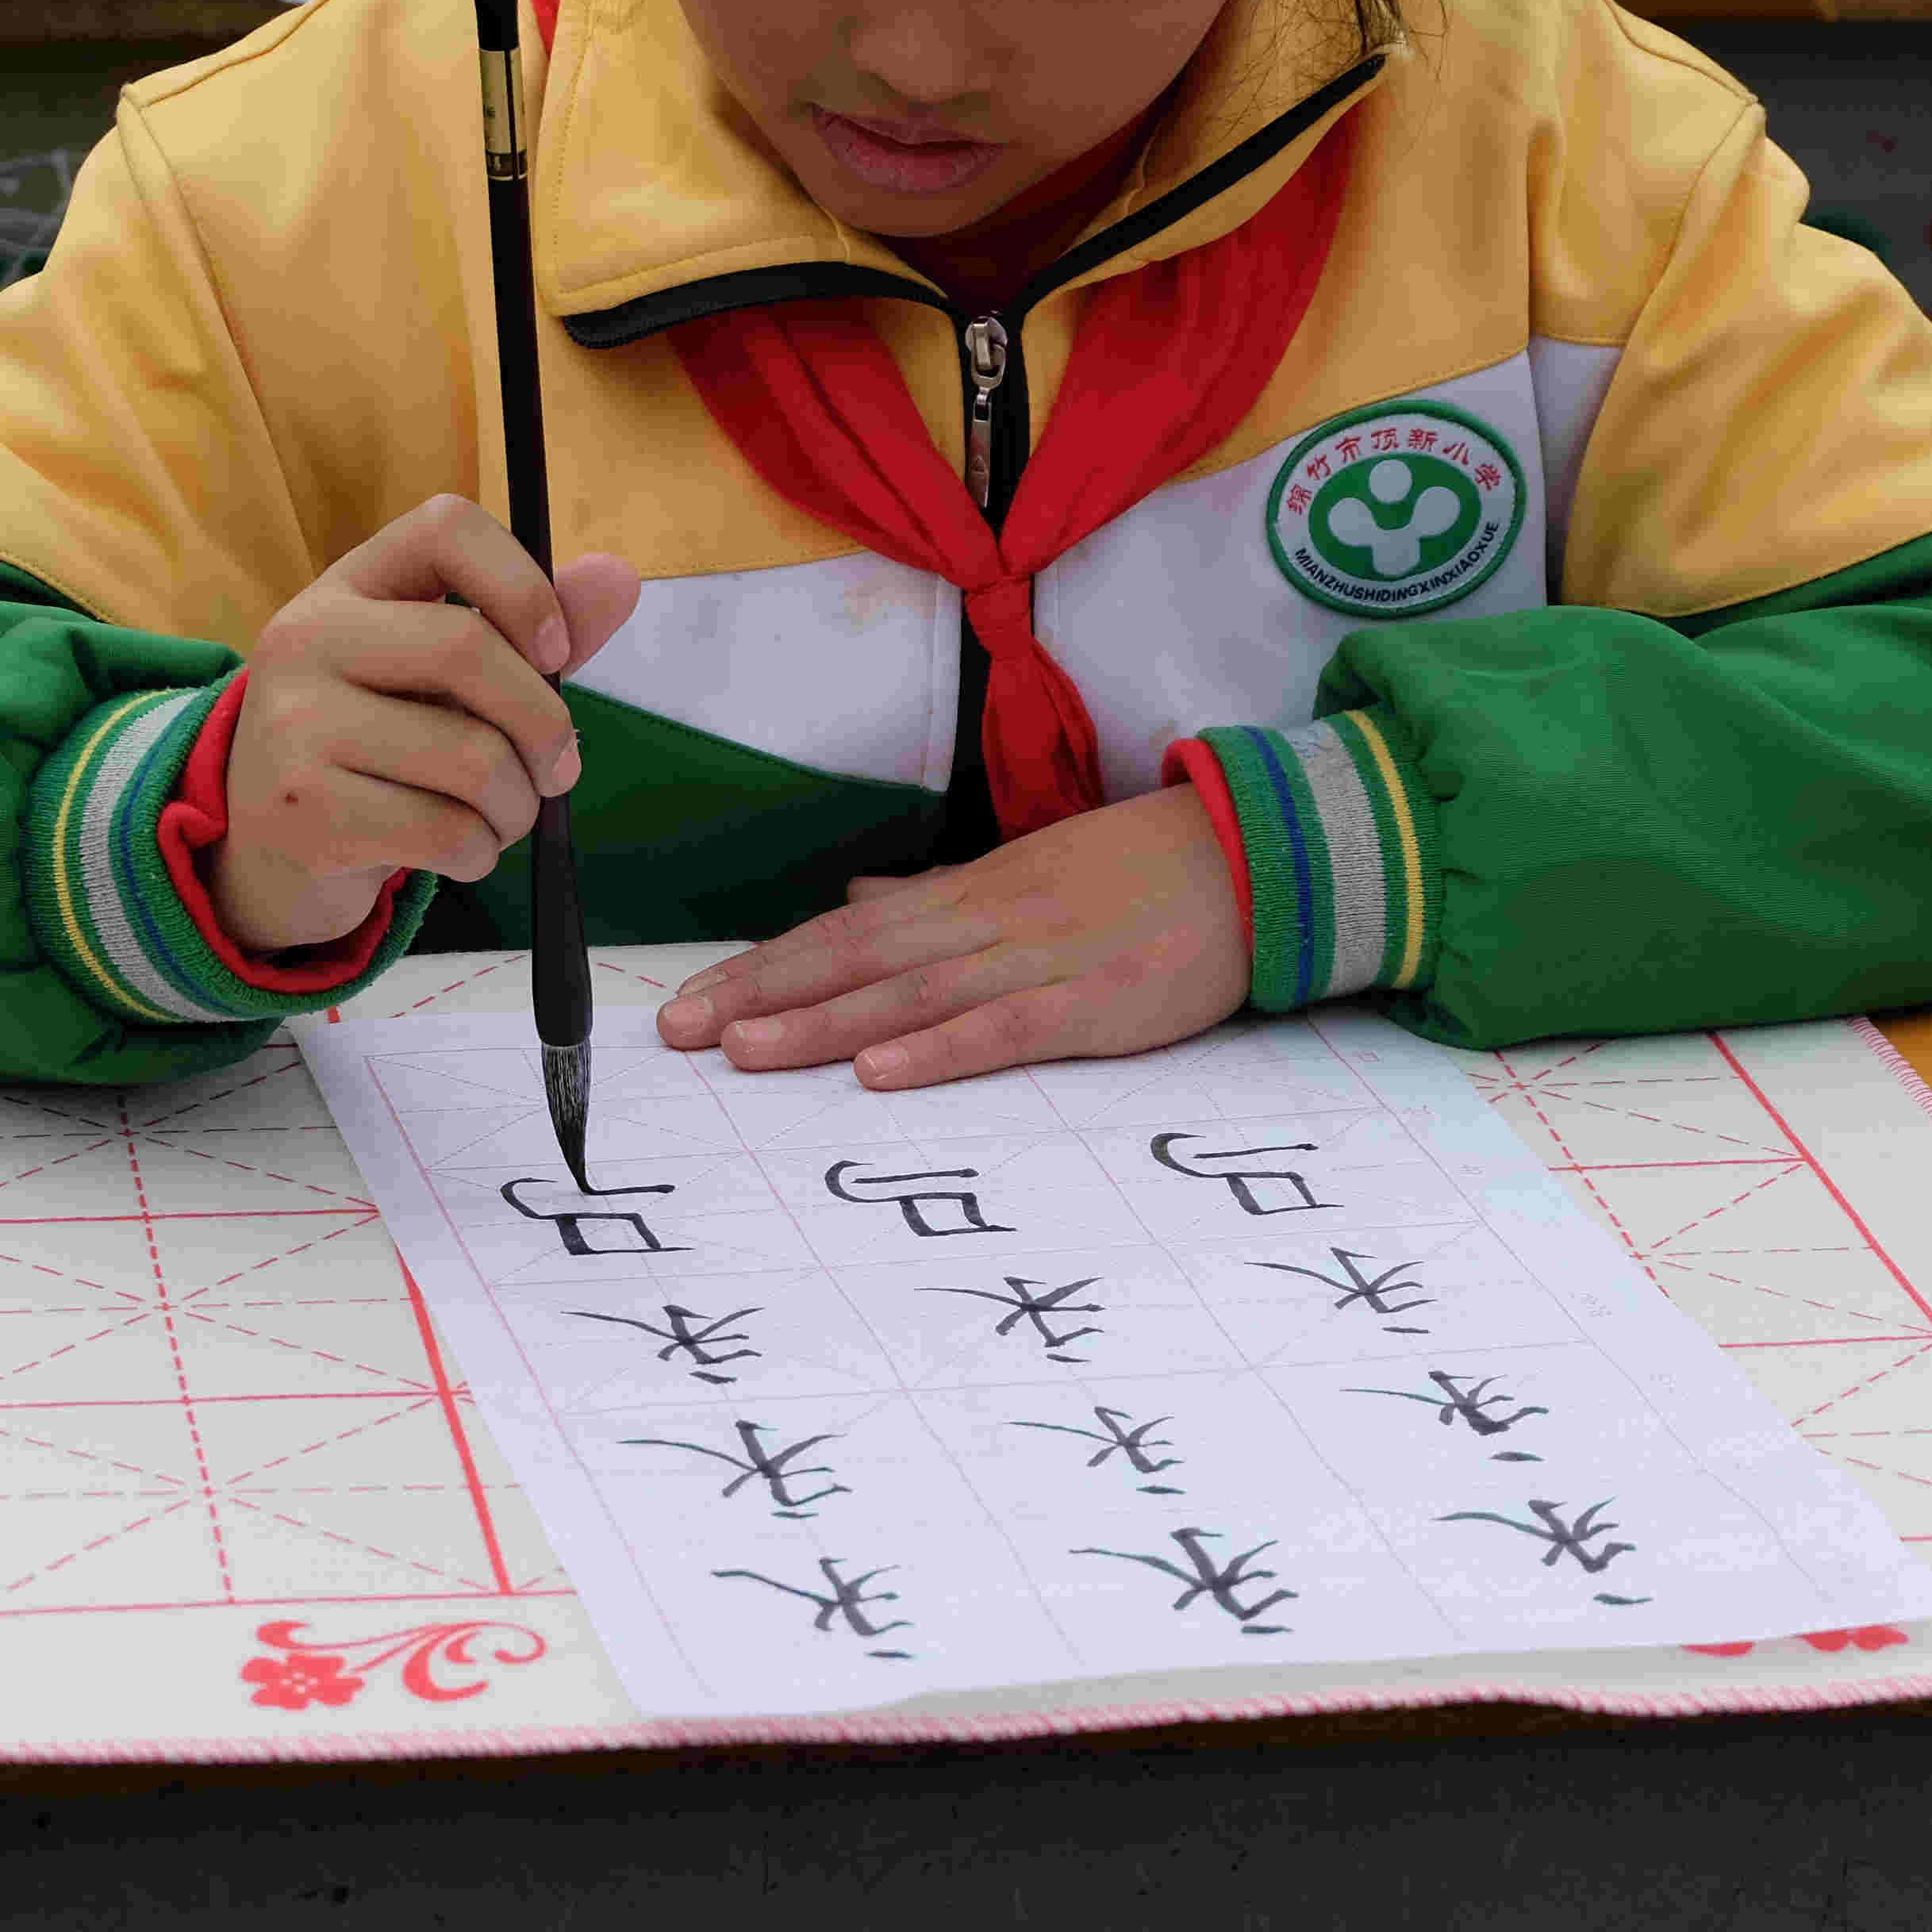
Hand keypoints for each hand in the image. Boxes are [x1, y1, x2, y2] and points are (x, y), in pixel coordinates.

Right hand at [214, 494, 640, 953]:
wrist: (271, 849)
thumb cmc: (377, 746)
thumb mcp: (440, 678)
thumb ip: (528, 630)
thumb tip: (620, 578)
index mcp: (348, 585)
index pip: (446, 527)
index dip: (524, 585)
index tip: (554, 653)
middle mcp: (307, 637)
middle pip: (469, 651)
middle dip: (544, 725)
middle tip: (557, 768)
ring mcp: (294, 725)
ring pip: (471, 758)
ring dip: (517, 807)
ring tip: (501, 817)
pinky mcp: (303, 812)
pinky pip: (445, 832)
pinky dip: (481, 853)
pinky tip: (463, 851)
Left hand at [653, 785, 1251, 1089]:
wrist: (1252, 859)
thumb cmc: (1136, 874)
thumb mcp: (1026, 876)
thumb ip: (936, 899)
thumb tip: (855, 902)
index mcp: (967, 896)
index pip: (842, 933)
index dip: (762, 967)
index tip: (690, 1001)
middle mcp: (986, 923)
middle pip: (854, 960)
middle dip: (761, 995)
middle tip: (679, 1032)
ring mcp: (1039, 961)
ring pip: (909, 994)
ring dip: (821, 1025)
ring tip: (743, 1053)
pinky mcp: (1095, 1005)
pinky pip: (1003, 1030)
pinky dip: (937, 1051)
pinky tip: (877, 1072)